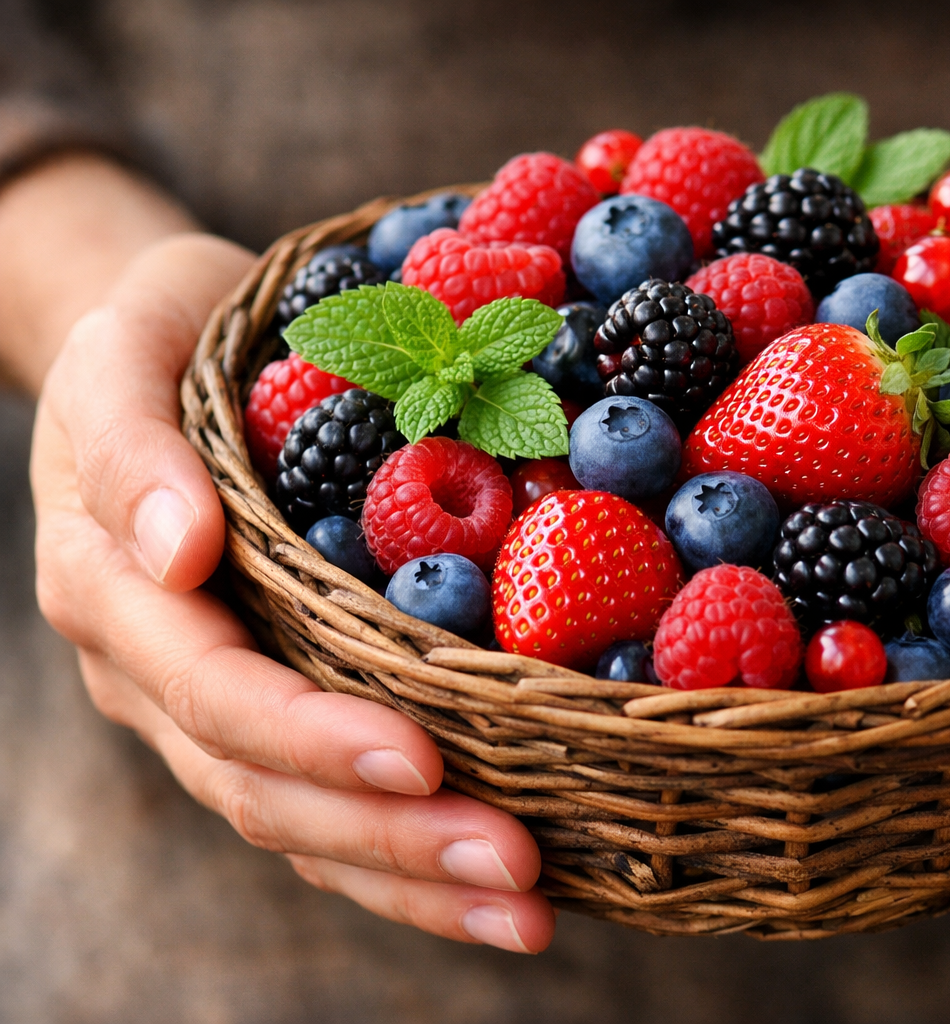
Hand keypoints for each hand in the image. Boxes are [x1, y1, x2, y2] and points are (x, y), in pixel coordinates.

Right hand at [30, 235, 555, 951]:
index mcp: (116, 593)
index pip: (213, 692)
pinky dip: (411, 859)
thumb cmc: (162, 337)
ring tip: (530, 910)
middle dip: (391, 839)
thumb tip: (179, 548)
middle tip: (518, 866)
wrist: (165, 351)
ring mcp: (213, 710)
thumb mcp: (124, 350)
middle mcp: (159, 674)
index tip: (421, 758)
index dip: (311, 736)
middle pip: (266, 790)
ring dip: (414, 877)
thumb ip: (135, 446)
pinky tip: (507, 887)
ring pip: (302, 826)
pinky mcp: (274, 714)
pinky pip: (333, 807)